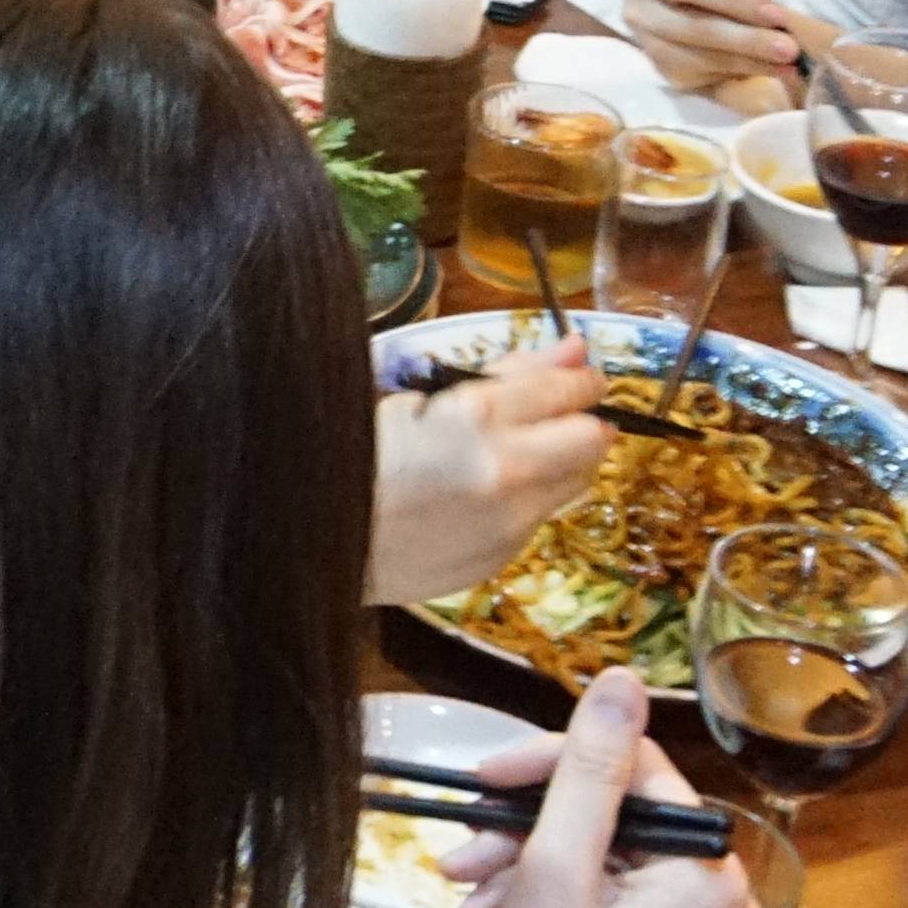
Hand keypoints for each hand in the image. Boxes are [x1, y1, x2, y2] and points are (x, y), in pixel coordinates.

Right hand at [370, 339, 610, 603]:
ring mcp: (509, 523)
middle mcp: (508, 472)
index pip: (570, 391)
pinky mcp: (501, 559)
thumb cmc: (354, 449)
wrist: (314, 534)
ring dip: (558, 462)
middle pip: (593, 442)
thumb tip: (576, 348)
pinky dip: (523, 500)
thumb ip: (509, 372)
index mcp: (479, 416)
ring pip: (574, 484)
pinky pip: (536, 519)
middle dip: (582, 422)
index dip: (581, 381)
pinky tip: (476, 496)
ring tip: (509, 455)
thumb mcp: (424, 394)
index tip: (579, 379)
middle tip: (554, 416)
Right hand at [449, 670, 769, 907]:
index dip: (550, 764)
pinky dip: (547, 892)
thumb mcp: (556, 871)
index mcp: (709, 873)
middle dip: (530, 820)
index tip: (482, 778)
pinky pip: (605, 892)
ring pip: (601, 851)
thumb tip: (619, 683)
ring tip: (465, 881)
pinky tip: (492, 906)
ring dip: (527, 856)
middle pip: (614, 811)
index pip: (633, 768)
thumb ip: (586, 770)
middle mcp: (718, 898)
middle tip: (464, 840)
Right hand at [618, 0, 817, 91]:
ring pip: (693, 32)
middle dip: (738, 2)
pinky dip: (741, 67)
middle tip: (780, 17)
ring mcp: (641, 21)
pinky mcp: (654, 58)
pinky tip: (773, 68)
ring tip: (787, 52)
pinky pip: (697, 64)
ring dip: (745, 44)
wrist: (686, 14)